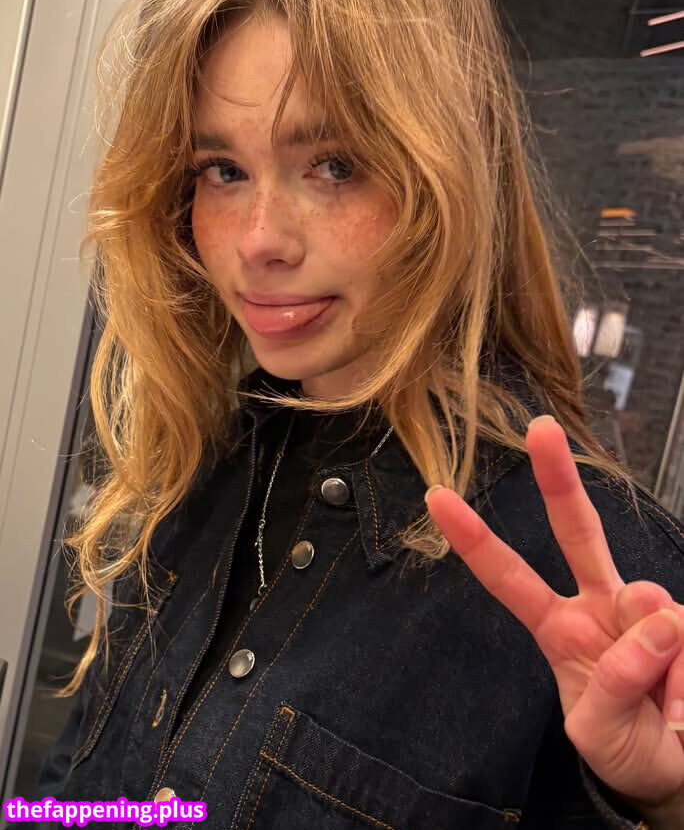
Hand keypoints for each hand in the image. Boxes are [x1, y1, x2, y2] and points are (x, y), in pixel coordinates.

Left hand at [425, 414, 683, 818]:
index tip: (435, 496)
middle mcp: (601, 605)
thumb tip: (654, 625)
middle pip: (578, 531)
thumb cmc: (626, 746)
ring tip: (666, 716)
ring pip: (648, 603)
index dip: (474, 539)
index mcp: (560, 628)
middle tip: (540, 429)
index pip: (509, 578)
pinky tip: (682, 714)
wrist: (680, 769)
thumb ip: (609, 686)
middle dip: (557, 478)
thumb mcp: (596, 734)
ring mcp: (647, 610)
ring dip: (659, 666)